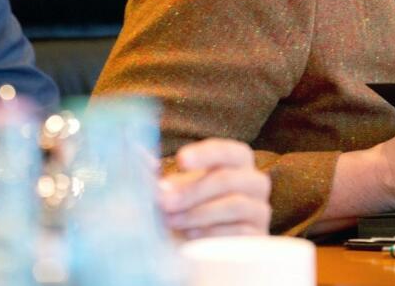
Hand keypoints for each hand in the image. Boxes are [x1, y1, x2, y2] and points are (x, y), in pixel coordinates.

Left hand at [157, 138, 271, 238]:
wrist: (203, 243)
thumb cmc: (188, 205)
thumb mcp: (172, 186)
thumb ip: (155, 170)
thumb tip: (135, 152)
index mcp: (237, 159)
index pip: (226, 150)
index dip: (204, 154)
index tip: (180, 160)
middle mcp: (254, 181)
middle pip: (226, 179)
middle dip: (192, 191)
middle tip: (164, 202)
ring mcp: (260, 209)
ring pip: (234, 205)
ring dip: (198, 213)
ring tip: (172, 220)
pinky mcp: (259, 236)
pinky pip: (240, 232)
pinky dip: (213, 233)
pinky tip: (191, 235)